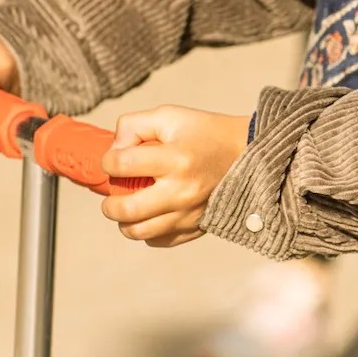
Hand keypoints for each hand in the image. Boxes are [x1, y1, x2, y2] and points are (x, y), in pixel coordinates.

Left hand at [100, 105, 250, 248]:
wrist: (249, 154)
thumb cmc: (206, 133)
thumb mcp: (170, 116)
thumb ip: (133, 126)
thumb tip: (113, 149)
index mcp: (175, 158)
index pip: (120, 164)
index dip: (108, 161)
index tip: (115, 159)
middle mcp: (182, 190)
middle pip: (125, 210)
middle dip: (109, 202)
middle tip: (114, 193)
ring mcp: (189, 214)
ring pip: (138, 232)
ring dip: (125, 221)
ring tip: (130, 207)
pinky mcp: (196, 227)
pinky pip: (159, 241)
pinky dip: (147, 231)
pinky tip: (151, 215)